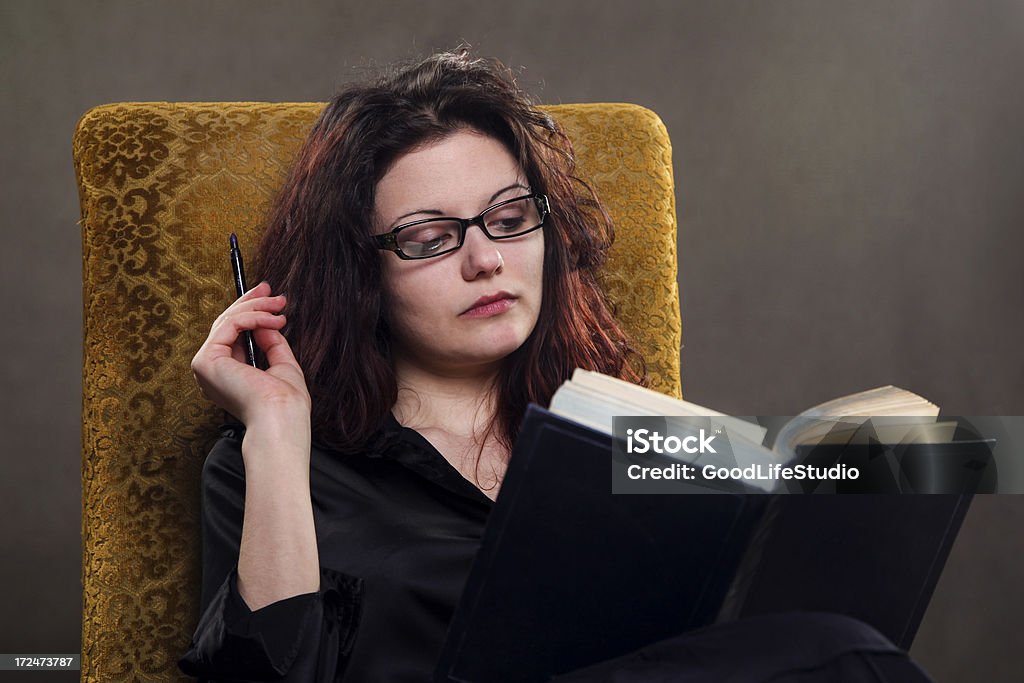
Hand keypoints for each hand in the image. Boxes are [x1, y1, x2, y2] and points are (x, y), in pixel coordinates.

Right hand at [191, 282, 309, 428]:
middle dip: (250, 302)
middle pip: (225, 324)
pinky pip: (229, 325)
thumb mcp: (281, 364)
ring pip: (227, 321)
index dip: (248, 311)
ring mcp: (206, 366)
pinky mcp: (206, 360)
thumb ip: (271, 342)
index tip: (268, 296)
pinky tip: (272, 319)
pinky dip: (253, 317)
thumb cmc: (285, 402)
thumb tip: (265, 322)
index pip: (232, 334)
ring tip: (280, 306)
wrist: (281, 418)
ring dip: (256, 307)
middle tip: (269, 288)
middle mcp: (212, 371)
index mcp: (227, 375)